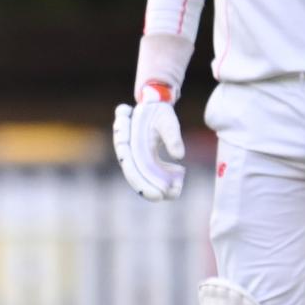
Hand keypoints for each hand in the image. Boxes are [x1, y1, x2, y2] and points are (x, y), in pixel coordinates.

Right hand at [113, 81, 184, 200]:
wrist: (155, 107)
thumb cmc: (159, 111)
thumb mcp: (167, 119)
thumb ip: (172, 135)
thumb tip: (179, 156)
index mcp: (125, 138)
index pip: (128, 163)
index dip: (139, 181)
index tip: (156, 194)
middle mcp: (127, 150)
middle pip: (133, 174)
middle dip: (147, 188)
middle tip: (162, 197)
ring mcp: (135, 157)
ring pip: (142, 176)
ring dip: (157, 186)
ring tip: (176, 191)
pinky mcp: (145, 160)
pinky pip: (152, 174)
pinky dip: (164, 179)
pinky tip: (179, 181)